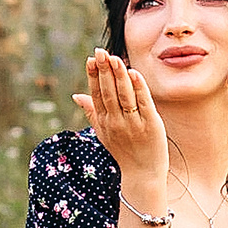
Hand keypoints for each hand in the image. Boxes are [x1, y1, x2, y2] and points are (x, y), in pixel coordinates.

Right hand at [73, 49, 168, 208]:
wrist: (142, 175)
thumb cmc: (123, 151)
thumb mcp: (103, 133)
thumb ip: (91, 112)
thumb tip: (76, 95)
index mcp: (104, 122)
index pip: (96, 94)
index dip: (93, 76)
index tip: (91, 59)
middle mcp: (116, 122)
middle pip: (108, 92)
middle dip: (104, 70)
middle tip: (100, 51)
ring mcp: (133, 124)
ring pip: (124, 95)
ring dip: (119, 75)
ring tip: (115, 58)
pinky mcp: (150, 124)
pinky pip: (143, 102)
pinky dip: (138, 87)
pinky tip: (134, 73)